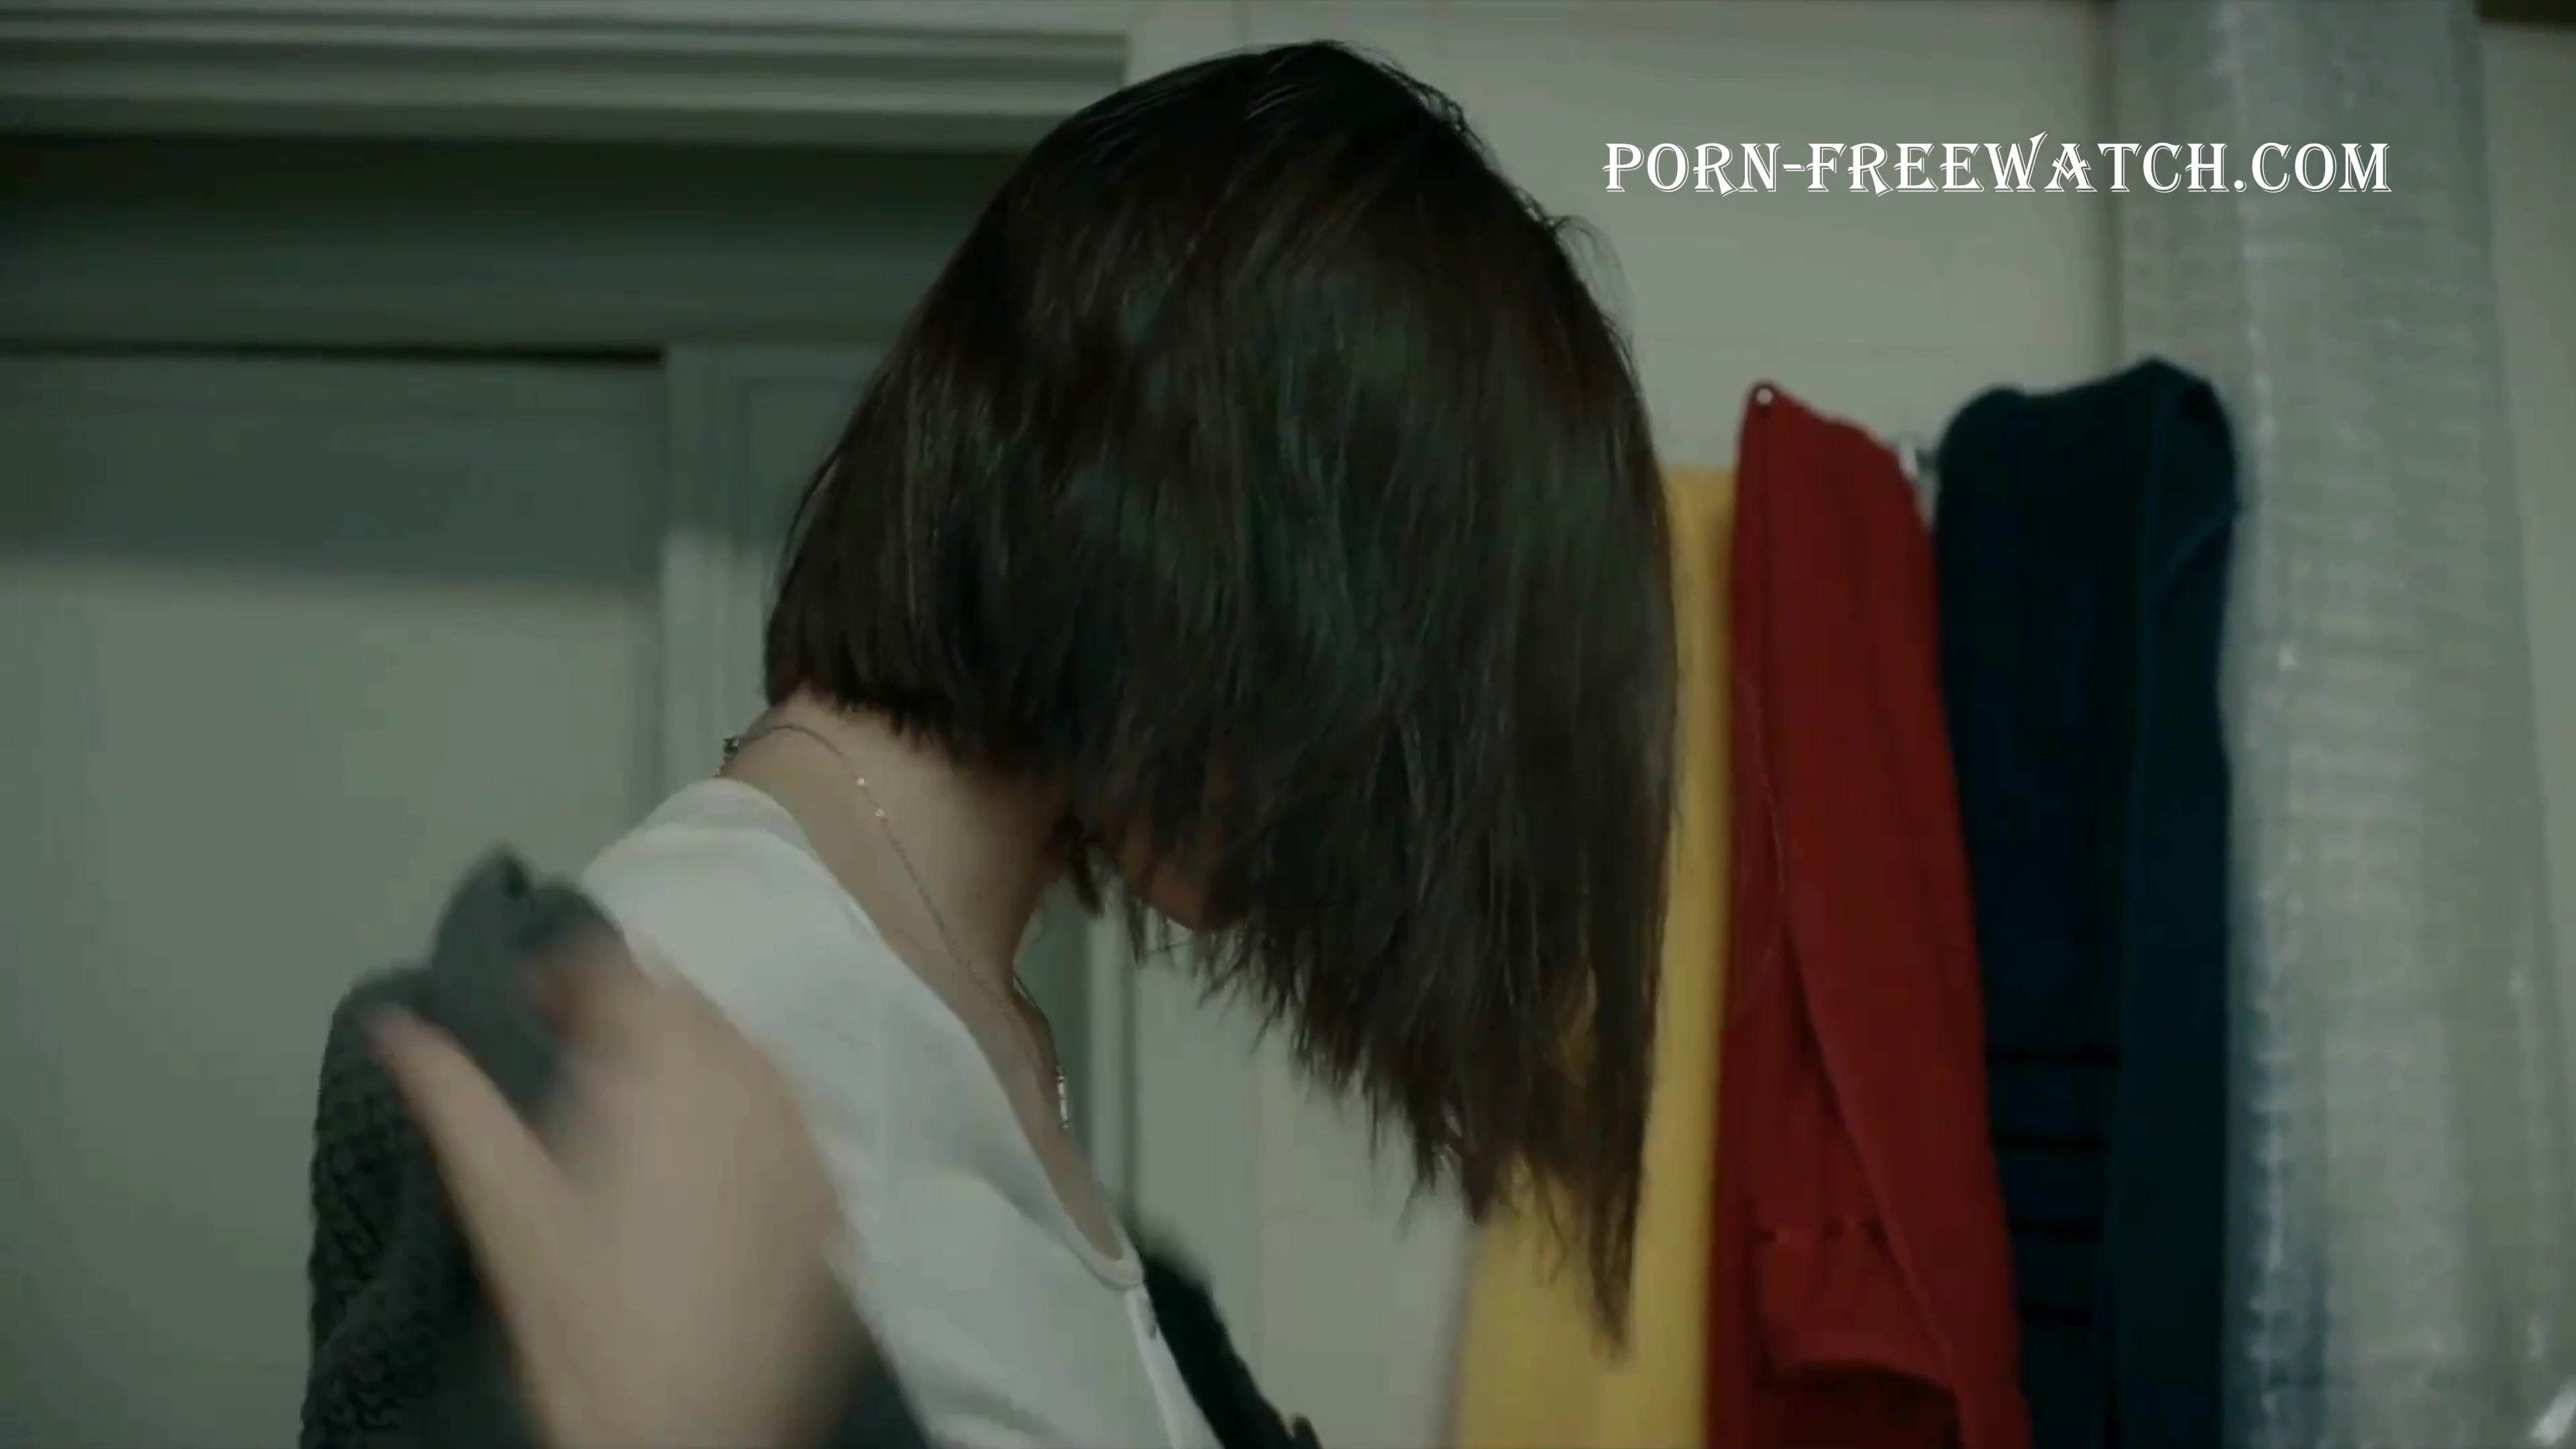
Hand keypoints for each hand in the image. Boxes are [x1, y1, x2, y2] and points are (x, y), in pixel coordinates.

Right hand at [371, 940, 859, 1448]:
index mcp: (668, 1063)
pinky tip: (707, 1166)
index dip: (565, 976)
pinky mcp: (834, 1195)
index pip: (620, 969)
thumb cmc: (580, 1318)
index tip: (525, 1011)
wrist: (681, 1430)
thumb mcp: (502, 1202)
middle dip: (631, 1017)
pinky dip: (748, 1117)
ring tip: (637, 1113)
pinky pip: (791, 1121)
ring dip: (694, 1062)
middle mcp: (753, 1080)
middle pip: (690, 1007)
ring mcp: (806, 1136)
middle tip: (573, 1061)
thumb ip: (450, 1096)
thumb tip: (395, 1022)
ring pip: (748, 1057)